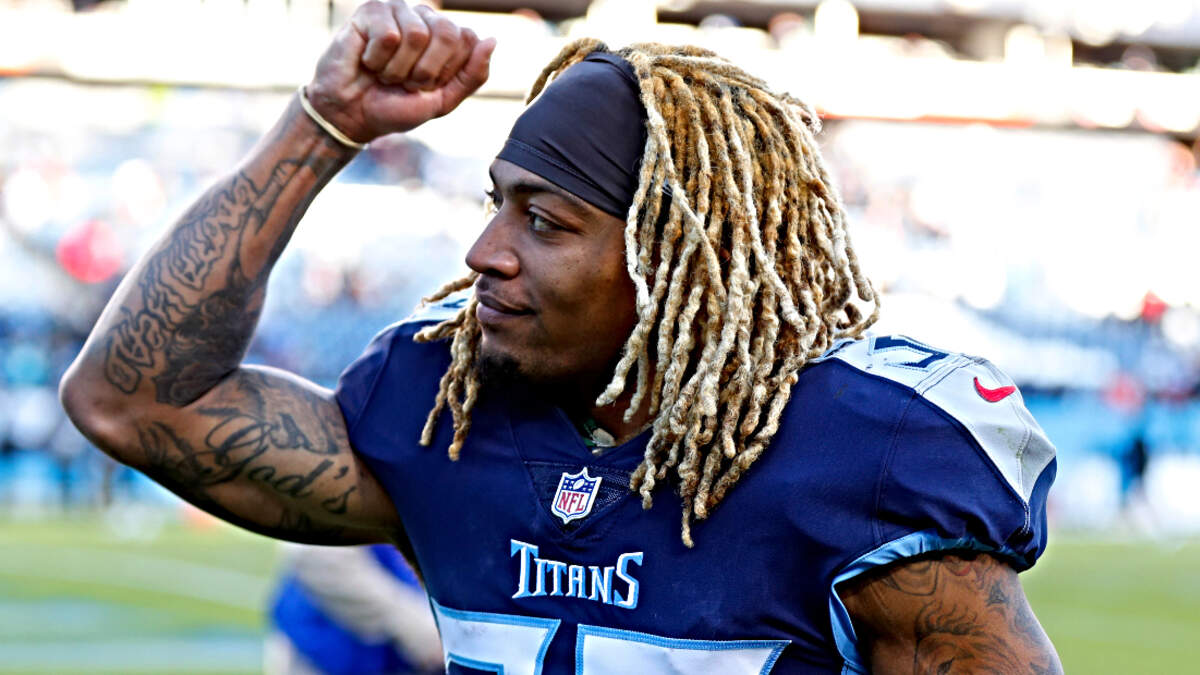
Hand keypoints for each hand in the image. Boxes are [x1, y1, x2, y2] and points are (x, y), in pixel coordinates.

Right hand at [306, 1, 494, 142]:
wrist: (352, 116)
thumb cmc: (396, 106)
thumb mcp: (443, 101)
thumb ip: (472, 75)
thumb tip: (492, 40)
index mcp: (447, 37)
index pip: (468, 40)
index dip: (447, 72)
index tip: (427, 86)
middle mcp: (426, 18)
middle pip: (448, 33)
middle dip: (427, 71)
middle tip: (406, 82)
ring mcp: (399, 11)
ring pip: (416, 35)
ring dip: (398, 68)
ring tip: (385, 74)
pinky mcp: (371, 10)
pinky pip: (388, 35)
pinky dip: (377, 60)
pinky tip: (368, 61)